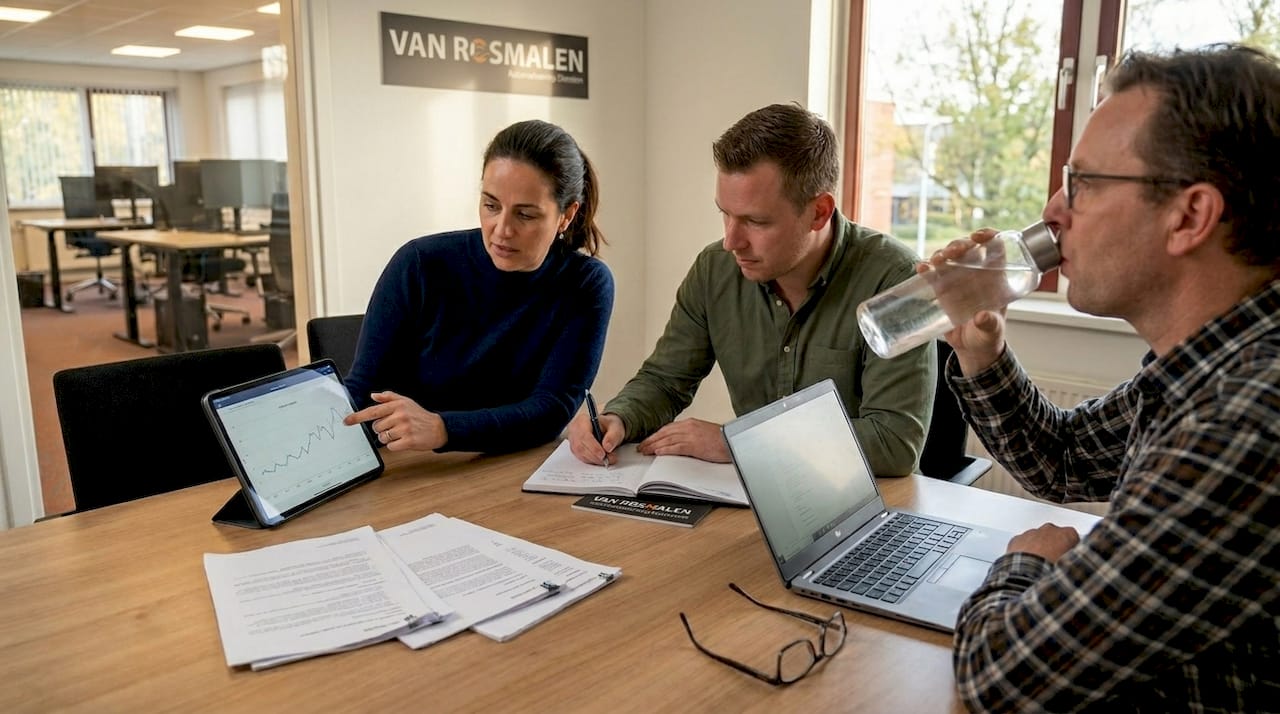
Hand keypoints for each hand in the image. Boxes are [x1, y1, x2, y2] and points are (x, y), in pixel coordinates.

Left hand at [344, 391, 446, 451]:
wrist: (438, 428)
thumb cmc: (420, 415)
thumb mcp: (406, 401)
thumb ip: (389, 397)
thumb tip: (373, 396)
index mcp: (397, 406)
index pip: (372, 411)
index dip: (358, 417)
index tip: (347, 421)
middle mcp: (400, 416)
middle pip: (376, 427)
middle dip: (381, 429)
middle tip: (394, 427)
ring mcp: (404, 429)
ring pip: (382, 438)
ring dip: (387, 438)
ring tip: (399, 434)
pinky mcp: (408, 441)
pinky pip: (390, 446)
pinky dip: (394, 446)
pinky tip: (403, 441)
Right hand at [567, 407, 624, 465]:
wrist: (606, 428)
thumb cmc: (609, 426)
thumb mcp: (615, 427)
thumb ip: (613, 436)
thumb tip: (607, 447)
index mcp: (583, 420)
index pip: (584, 435)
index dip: (593, 447)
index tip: (603, 454)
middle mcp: (575, 430)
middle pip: (580, 446)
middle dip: (595, 456)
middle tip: (609, 459)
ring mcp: (573, 441)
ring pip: (580, 454)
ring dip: (595, 459)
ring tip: (608, 459)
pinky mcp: (576, 450)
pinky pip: (582, 458)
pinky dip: (593, 461)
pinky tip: (601, 459)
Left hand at [636, 418, 730, 462]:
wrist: (733, 441)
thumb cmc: (722, 440)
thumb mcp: (704, 433)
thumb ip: (691, 435)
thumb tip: (680, 443)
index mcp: (691, 423)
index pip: (668, 428)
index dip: (656, 435)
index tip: (648, 441)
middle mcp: (688, 427)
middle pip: (664, 433)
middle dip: (651, 440)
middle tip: (641, 447)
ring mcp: (691, 435)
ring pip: (667, 440)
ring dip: (653, 446)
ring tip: (645, 451)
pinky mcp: (694, 445)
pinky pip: (676, 447)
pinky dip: (665, 449)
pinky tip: (657, 453)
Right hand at [925, 228, 1007, 374]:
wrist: (972, 348)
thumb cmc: (988, 337)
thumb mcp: (992, 331)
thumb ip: (989, 324)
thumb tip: (982, 317)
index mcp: (995, 277)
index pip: (996, 248)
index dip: (988, 236)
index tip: (978, 236)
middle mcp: (976, 274)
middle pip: (969, 248)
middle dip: (959, 244)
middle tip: (952, 252)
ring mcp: (958, 280)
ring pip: (950, 257)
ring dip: (942, 253)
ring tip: (936, 260)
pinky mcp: (942, 289)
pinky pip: (933, 274)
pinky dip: (926, 268)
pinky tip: (921, 268)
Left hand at [1005, 523, 1079, 562]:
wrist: (1028, 573)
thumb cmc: (1051, 569)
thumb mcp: (1071, 567)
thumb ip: (1074, 561)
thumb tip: (1075, 567)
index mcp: (1067, 534)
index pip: (1073, 538)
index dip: (1071, 550)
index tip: (1069, 558)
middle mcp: (1049, 529)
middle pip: (1054, 536)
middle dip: (1054, 546)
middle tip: (1053, 562)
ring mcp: (1031, 533)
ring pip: (1037, 538)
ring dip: (1038, 549)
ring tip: (1039, 565)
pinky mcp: (1017, 539)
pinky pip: (1022, 543)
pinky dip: (1023, 551)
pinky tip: (1026, 563)